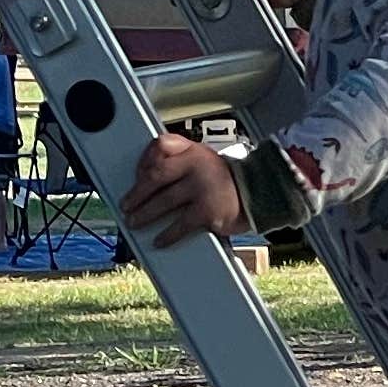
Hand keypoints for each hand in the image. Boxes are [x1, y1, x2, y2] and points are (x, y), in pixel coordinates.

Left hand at [120, 128, 243, 250]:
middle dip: (137, 193)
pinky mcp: (207, 211)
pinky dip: (167, 235)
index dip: (143, 161)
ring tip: (136, 222)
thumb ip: (179, 158)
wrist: (260, 194)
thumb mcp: (204, 158)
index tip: (135, 176)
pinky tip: (160, 240)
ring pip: (164, 201)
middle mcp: (196, 165)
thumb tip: (147, 176)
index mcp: (193, 150)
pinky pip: (180, 225)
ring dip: (145, 215)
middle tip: (127, 205)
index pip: (159, 146)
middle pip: (156, 176)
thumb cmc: (227, 181)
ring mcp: (202, 188)